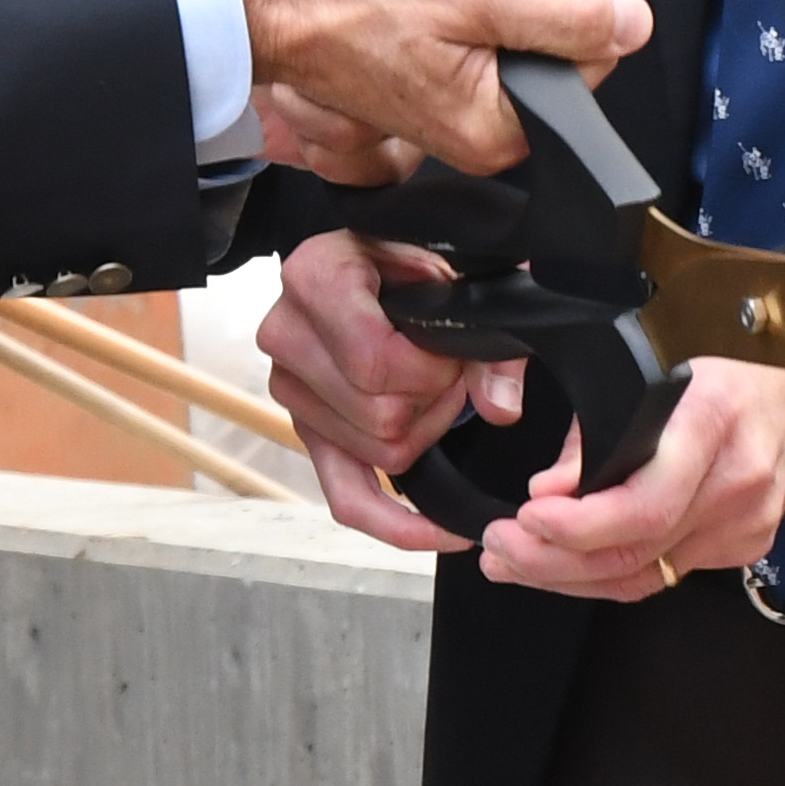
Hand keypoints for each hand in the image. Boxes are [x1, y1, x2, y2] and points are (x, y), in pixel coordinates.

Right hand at [225, 0, 645, 179]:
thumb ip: (565, 12)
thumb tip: (633, 25)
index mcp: (495, 131)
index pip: (586, 62)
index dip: (550, 8)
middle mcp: (475, 136)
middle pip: (548, 47)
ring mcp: (448, 111)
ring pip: (512, 32)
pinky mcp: (427, 82)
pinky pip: (475, 32)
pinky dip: (455, 2)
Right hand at [258, 229, 526, 553]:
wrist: (381, 254)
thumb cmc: (420, 253)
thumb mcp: (461, 267)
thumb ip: (489, 329)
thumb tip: (499, 407)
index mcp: (314, 276)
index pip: (374, 364)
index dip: (431, 370)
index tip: (451, 346)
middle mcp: (285, 333)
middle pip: (380, 417)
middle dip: (435, 402)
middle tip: (449, 364)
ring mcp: (289, 388)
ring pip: (378, 454)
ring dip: (424, 432)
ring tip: (430, 384)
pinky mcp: (306, 430)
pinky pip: (346, 497)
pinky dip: (394, 523)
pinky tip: (442, 531)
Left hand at [474, 358, 784, 603]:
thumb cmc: (721, 375)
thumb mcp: (652, 371)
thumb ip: (595, 434)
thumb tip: (546, 492)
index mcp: (711, 421)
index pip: (644, 504)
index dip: (577, 525)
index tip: (526, 516)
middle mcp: (734, 481)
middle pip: (635, 553)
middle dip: (551, 560)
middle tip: (499, 549)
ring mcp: (744, 523)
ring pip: (643, 577)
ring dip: (568, 576)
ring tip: (515, 562)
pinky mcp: (743, 548)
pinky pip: (664, 574)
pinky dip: (609, 573)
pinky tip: (569, 562)